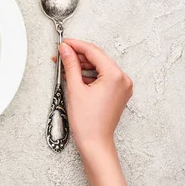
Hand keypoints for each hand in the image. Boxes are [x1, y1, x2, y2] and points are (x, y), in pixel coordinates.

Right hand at [58, 38, 132, 154]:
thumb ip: (70, 65)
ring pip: (100, 67)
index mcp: (115, 76)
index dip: (76, 45)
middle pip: (98, 58)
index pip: (94, 52)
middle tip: (61, 54)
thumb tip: (66, 50)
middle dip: (78, 55)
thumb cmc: (87, 121)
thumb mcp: (75, 88)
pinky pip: (104, 77)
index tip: (64, 43)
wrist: (95, 142)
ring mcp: (122, 87)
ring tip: (65, 65)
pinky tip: (76, 75)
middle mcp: (123, 79)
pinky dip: (90, 74)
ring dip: (83, 64)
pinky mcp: (118, 93)